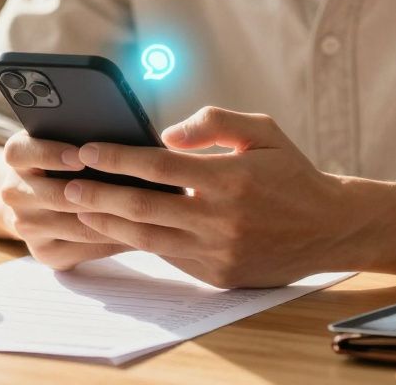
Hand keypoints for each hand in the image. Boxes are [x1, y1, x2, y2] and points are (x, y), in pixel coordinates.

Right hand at [0, 130, 132, 269]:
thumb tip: (123, 135)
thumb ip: (80, 136)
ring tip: (147, 211)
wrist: (41, 202)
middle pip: (54, 195)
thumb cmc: (67, 162)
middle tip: (132, 189)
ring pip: (75, 226)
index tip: (81, 157)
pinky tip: (139, 231)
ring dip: (113, 219)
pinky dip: (113, 240)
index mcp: (18, 156)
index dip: (50, 154)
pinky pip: (84, 249)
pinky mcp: (44, 252)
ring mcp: (26, 226)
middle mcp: (14, 192)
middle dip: (96, 194)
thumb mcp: (64, 142)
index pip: (20, 152)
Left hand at [64, 106, 350, 287]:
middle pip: (142, 207)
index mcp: (229, 178)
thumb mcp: (262, 131)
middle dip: (99, 194)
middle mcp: (220, 218)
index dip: (117, 158)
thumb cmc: (290, 172)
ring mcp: (217, 251)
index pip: (158, 166)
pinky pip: (167, 256)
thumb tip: (166, 133)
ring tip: (80, 208)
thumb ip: (214, 122)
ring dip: (108, 223)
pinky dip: (137, 241)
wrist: (329, 227)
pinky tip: (115, 228)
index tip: (87, 149)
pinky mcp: (217, 273)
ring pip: (147, 238)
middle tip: (66, 185)